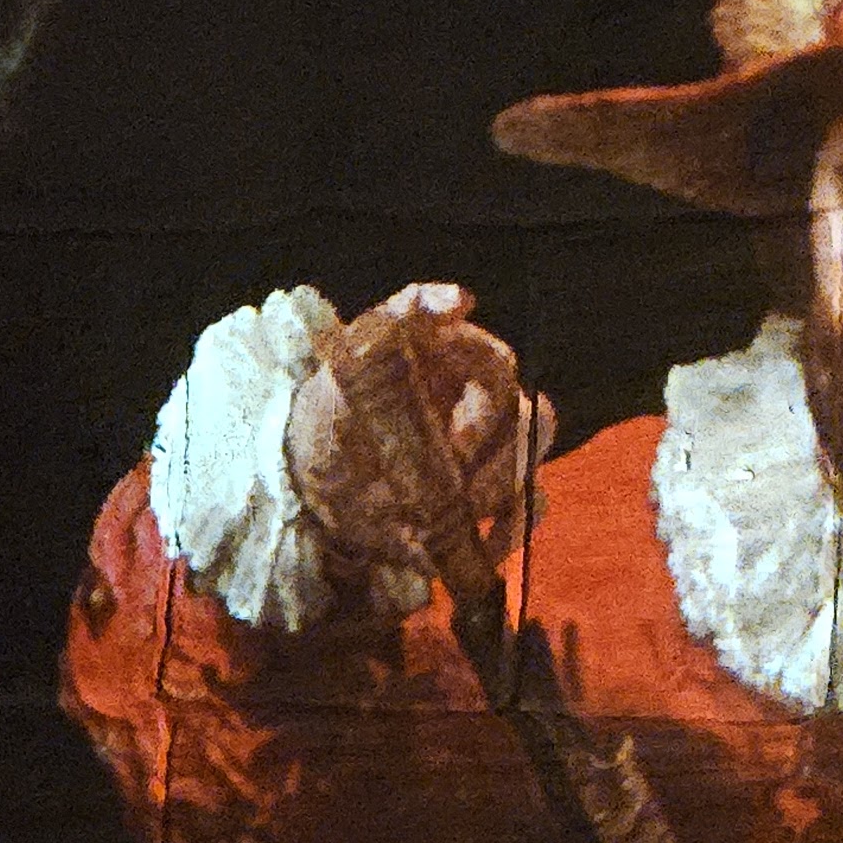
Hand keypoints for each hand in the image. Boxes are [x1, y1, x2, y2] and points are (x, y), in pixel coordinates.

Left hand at [282, 285, 549, 588]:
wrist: (309, 482)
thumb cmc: (334, 410)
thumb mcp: (353, 357)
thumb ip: (400, 317)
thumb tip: (460, 300)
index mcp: (460, 363)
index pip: (501, 369)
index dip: (488, 402)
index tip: (456, 437)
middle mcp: (484, 407)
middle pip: (533, 421)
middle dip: (504, 454)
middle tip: (458, 478)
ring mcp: (489, 457)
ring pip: (529, 466)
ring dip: (501, 492)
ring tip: (455, 511)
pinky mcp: (486, 503)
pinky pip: (524, 514)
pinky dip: (509, 530)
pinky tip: (479, 542)